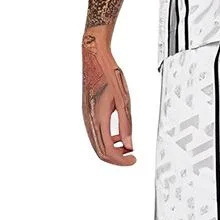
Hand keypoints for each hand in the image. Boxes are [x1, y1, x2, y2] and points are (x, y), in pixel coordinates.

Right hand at [81, 31, 135, 165]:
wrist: (94, 59)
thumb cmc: (109, 74)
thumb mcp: (123, 100)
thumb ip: (126, 123)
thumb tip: (129, 144)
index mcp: (98, 118)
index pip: (108, 150)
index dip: (121, 160)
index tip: (133, 160)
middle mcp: (89, 120)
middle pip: (100, 151)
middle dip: (117, 158)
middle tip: (131, 157)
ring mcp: (87, 117)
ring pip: (97, 143)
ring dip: (112, 149)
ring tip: (127, 147)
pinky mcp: (88, 112)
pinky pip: (95, 133)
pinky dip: (107, 139)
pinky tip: (119, 135)